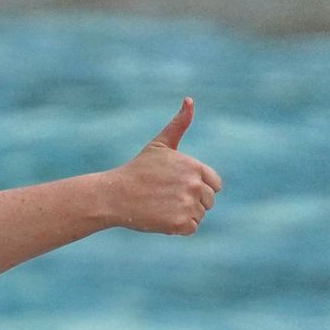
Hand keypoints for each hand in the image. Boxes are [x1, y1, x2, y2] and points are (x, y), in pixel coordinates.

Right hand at [102, 99, 221, 235]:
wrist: (115, 195)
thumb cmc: (137, 170)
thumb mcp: (159, 145)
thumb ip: (179, 125)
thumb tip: (190, 100)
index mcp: (195, 167)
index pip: (214, 185)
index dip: (197, 188)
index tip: (177, 188)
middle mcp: (195, 184)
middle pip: (208, 202)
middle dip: (191, 203)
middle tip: (165, 200)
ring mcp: (188, 204)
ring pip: (199, 216)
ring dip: (183, 216)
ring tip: (161, 208)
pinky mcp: (180, 223)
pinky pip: (190, 229)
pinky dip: (176, 228)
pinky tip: (160, 218)